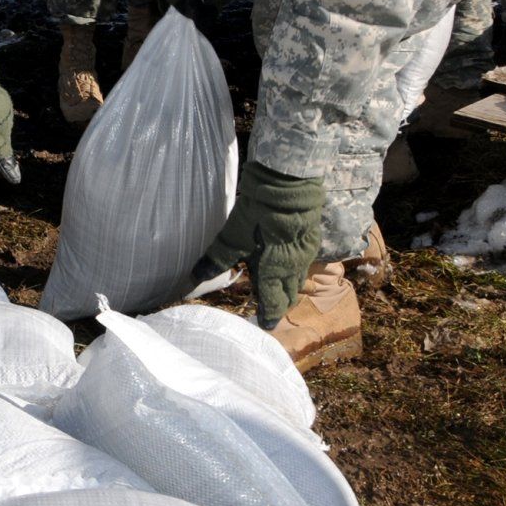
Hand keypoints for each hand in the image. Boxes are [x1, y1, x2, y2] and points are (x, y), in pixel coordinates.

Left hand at [191, 160, 324, 328]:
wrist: (289, 180)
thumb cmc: (260, 210)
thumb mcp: (234, 234)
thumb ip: (218, 258)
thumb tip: (194, 278)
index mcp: (277, 270)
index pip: (274, 301)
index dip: (269, 314)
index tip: (265, 325)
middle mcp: (296, 265)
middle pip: (290, 293)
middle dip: (280, 304)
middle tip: (271, 312)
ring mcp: (306, 251)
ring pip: (298, 278)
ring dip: (288, 288)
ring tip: (278, 292)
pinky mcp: (310, 236)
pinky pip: (303, 263)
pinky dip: (294, 270)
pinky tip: (287, 265)